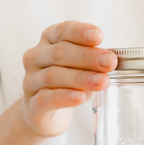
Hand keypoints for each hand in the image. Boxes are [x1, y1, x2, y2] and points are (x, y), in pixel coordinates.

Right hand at [21, 21, 116, 135]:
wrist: (45, 113)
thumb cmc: (69, 83)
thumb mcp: (83, 67)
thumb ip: (95, 61)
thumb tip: (112, 60)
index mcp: (49, 41)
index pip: (63, 31)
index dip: (80, 32)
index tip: (99, 36)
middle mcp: (35, 57)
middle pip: (59, 53)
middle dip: (87, 57)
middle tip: (110, 62)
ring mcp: (30, 81)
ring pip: (53, 76)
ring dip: (80, 78)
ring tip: (102, 82)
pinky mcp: (32, 105)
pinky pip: (46, 98)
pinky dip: (64, 97)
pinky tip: (80, 97)